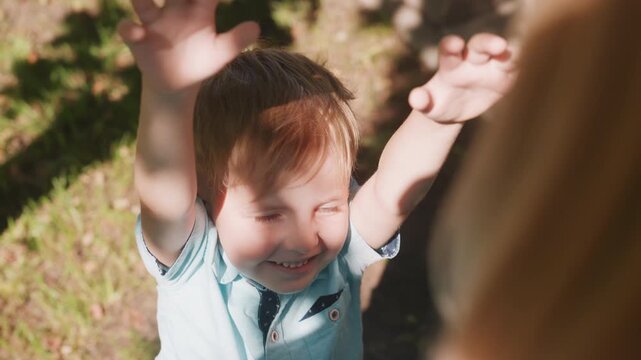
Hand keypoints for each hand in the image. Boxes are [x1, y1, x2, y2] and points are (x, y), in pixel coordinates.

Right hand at [118, 0, 259, 91]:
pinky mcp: (138, 37)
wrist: (177, 83)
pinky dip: (130, 29)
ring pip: (143, 2)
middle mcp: (174, 10)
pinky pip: (129, 28)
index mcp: (198, 10)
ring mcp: (154, 21)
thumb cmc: (201, 62)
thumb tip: (256, 27)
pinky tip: (138, 32)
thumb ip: (237, 39)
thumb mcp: (221, 53)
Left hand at [409, 33, 516, 122]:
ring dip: (511, 55)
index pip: (449, 49)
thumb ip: (422, 101)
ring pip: (503, 55)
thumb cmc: (438, 105)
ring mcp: (490, 67)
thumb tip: (415, 99)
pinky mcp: (506, 78)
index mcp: (450, 65)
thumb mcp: (428, 106)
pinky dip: (525, 69)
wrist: (455, 111)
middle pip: (480, 45)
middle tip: (499, 46)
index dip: (451, 45)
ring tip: (520, 58)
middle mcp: (472, 60)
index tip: (454, 44)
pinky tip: (534, 70)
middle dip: (489, 42)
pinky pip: (517, 71)